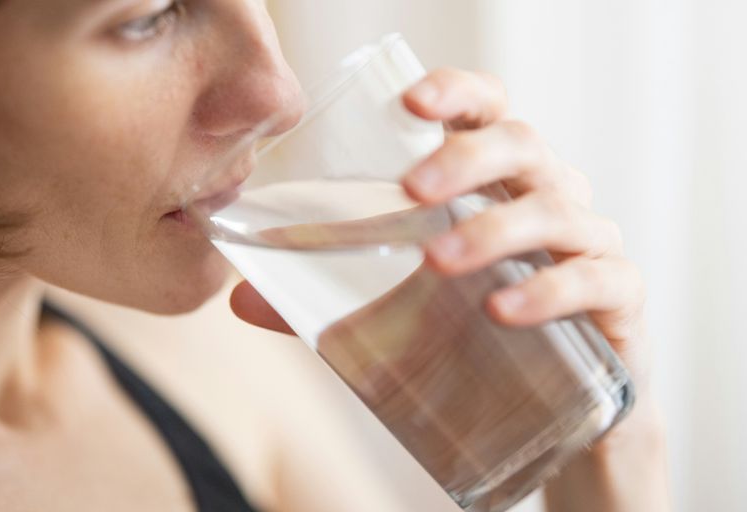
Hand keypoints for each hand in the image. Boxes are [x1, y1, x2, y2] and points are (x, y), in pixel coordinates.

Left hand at [230, 68, 670, 510]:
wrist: (556, 415)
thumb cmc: (473, 337)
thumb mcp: (397, 312)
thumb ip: (325, 300)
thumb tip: (239, 300)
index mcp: (494, 183)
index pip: (485, 112)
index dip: (455, 93)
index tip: (410, 101)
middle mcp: (547, 196)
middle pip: (522, 144)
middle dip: (466, 159)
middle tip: (412, 191)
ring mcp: (589, 244)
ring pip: (555, 209)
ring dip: (495, 229)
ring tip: (439, 261)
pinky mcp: (618, 300)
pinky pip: (596, 279)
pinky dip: (549, 289)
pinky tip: (503, 310)